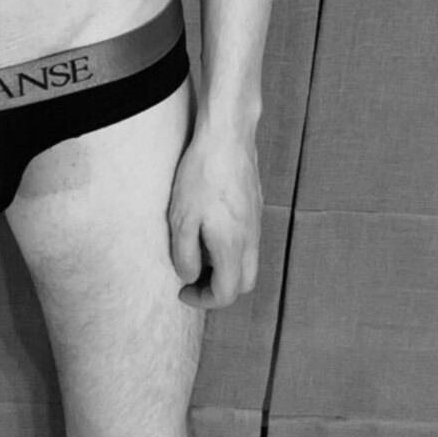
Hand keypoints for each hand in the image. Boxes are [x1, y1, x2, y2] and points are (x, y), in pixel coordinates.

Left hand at [168, 121, 261, 308]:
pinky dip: (231, 249)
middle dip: (218, 289)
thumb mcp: (181, 218)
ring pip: (248, 262)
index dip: (202, 300)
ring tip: (197, 251)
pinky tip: (209, 229)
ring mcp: (256, 223)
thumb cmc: (202, 175)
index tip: (182, 291)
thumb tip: (189, 277)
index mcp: (232, 246)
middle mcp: (251, 239)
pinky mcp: (256, 207)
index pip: (226, 293)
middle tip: (192, 278)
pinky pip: (248, 241)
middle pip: (244, 284)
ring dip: (224, 268)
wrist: (228, 136)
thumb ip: (185, 254)